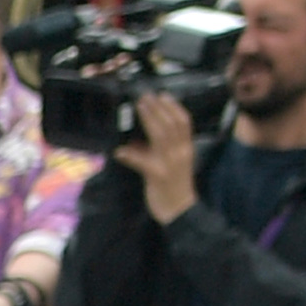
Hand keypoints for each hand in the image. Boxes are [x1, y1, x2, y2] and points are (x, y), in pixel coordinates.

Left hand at [132, 86, 200, 214]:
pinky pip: (143, 162)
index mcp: (185, 148)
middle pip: (172, 124)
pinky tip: (120, 151)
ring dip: (149, 120)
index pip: (183, 122)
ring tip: (140, 107)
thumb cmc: (173, 186)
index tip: (162, 95)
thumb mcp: (169, 164)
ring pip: (161, 136)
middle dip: (158, 108)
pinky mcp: (157, 176)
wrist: (179, 210)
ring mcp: (169, 163)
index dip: (173, 107)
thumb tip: (136, 140)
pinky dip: (131, 155)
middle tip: (146, 96)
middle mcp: (180, 152)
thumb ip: (155, 150)